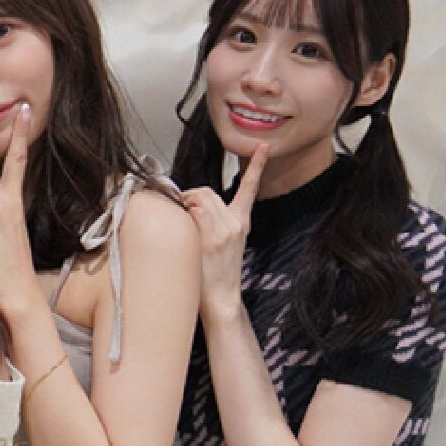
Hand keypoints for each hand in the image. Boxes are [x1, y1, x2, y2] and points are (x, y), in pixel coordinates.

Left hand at [183, 145, 267, 321]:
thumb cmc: (216, 273)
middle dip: (190, 197)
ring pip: (198, 198)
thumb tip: (190, 205)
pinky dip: (182, 215)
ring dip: (184, 206)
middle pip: (206, 191)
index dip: (257, 165)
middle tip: (182, 215)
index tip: (263, 146)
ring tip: (182, 226)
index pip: (249, 187)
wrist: (222, 298)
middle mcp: (235, 222)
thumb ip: (212, 221)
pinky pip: (193, 212)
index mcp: (241, 221)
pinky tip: (182, 232)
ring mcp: (224, 229)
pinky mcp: (213, 237)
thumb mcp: (223, 243)